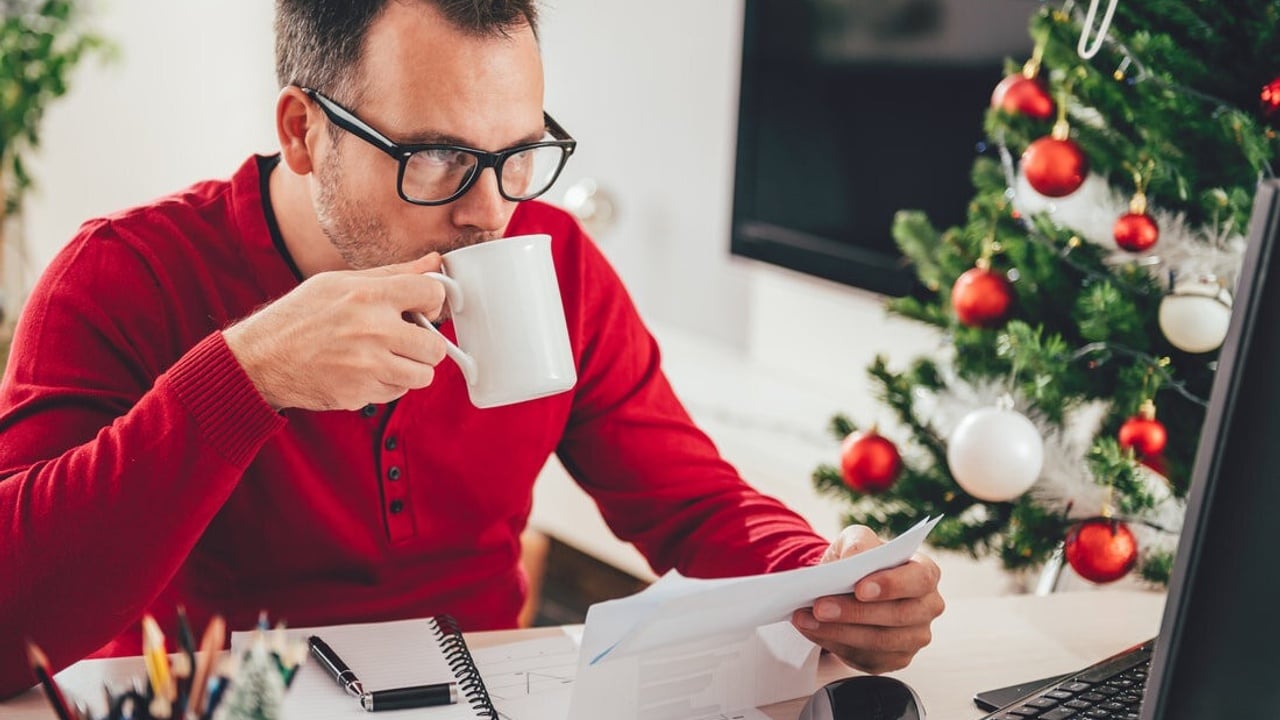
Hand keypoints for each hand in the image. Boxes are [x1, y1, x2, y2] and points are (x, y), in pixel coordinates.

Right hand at [223, 254, 450, 410]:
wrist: (261, 358)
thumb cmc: (300, 316)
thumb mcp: (340, 282)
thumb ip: (391, 274)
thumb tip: (433, 262)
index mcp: (368, 295)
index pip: (432, 293)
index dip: (432, 301)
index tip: (422, 308)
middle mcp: (372, 331)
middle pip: (436, 346)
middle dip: (425, 344)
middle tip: (405, 339)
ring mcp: (367, 366)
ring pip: (423, 375)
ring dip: (410, 368)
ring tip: (385, 356)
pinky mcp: (360, 393)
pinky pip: (397, 392)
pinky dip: (388, 385)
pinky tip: (365, 371)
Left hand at [790, 525, 943, 673]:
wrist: (845, 584)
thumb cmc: (859, 560)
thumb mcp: (856, 540)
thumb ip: (859, 543)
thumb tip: (855, 558)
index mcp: (925, 573)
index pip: (919, 579)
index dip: (891, 585)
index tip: (859, 589)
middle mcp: (926, 607)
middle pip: (898, 615)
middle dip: (854, 612)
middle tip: (819, 607)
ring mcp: (914, 637)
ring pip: (879, 641)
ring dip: (838, 631)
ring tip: (806, 619)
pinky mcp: (894, 659)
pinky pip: (866, 657)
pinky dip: (835, 644)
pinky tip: (813, 630)